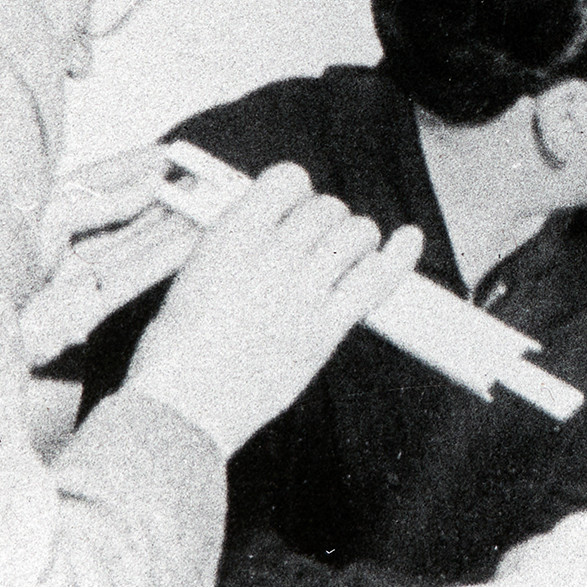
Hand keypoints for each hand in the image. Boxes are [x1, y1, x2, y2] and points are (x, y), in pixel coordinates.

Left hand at [21, 145, 201, 367]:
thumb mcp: (48, 216)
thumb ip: (101, 201)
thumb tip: (151, 185)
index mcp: (39, 217)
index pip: (98, 183)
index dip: (136, 166)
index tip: (172, 152)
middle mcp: (60, 246)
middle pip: (124, 217)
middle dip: (166, 198)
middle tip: (205, 179)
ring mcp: (73, 281)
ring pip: (137, 246)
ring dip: (176, 227)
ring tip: (211, 206)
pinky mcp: (84, 314)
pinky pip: (134, 278)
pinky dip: (166, 258)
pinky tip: (193, 240)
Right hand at [124, 162, 422, 454]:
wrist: (183, 407)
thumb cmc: (178, 351)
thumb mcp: (195, 274)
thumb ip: (238, 243)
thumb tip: (273, 226)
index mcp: (232, 236)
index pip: (287, 179)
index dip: (298, 192)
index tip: (297, 207)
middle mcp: (272, 254)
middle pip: (326, 208)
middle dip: (326, 222)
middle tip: (318, 246)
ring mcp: (303, 290)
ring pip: (356, 233)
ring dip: (357, 240)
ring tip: (348, 256)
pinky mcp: (326, 327)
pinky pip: (376, 277)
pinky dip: (398, 256)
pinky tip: (408, 241)